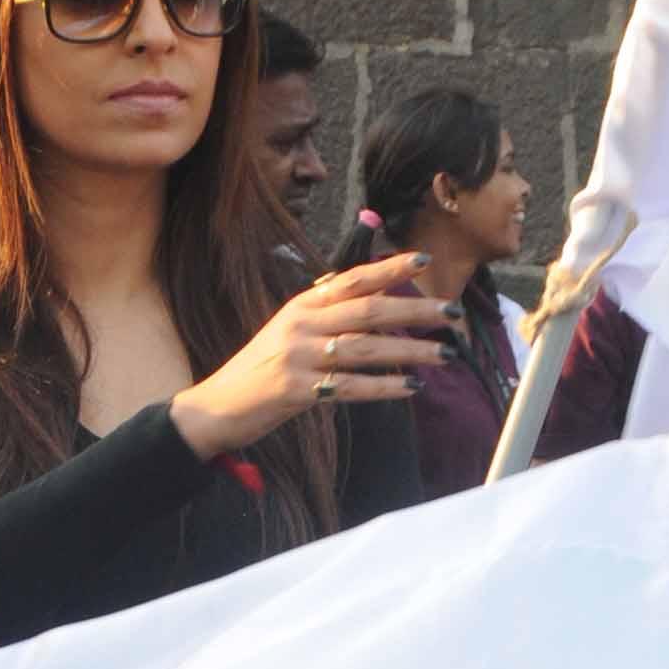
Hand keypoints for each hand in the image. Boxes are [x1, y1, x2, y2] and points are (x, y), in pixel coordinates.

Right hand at [171, 257, 452, 459]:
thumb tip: (371, 298)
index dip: (389, 268)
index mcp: (301, 305)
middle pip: (368, 310)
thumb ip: (325, 313)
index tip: (424, 261)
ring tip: (444, 354)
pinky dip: (383, 387)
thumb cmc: (260, 370)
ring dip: (410, 350)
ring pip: (365, 348)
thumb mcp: (288, 331)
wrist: (216, 407)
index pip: (352, 279)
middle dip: (415, 310)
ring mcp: (297, 356)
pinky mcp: (296, 390)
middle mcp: (300, 324)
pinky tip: (411, 388)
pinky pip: (350, 386)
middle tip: (452, 314)